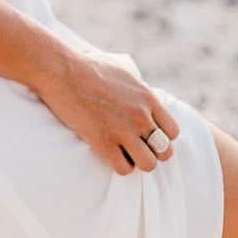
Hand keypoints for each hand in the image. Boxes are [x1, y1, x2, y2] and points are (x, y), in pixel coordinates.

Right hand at [30, 46, 180, 175]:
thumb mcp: (125, 72)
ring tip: (125, 154)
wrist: (64, 72)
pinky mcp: (104, 142)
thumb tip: (144, 96)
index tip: (149, 136)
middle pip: (165, 151)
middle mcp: (141, 116)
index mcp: (148, 98)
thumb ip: (139, 89)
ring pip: (148, 164)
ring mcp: (124, 130)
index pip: (173, 131)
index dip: (162, 137)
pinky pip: (124, 169)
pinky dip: (120, 166)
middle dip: (153, 152)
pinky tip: (111, 156)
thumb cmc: (91, 68)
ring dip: (138, 162)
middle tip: (138, 148)